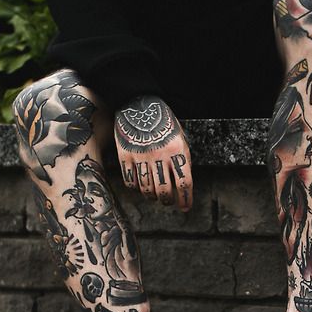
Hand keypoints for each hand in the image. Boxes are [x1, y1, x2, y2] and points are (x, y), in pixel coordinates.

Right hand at [114, 96, 192, 210]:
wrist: (138, 104)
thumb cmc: (163, 122)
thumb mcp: (179, 138)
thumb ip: (182, 159)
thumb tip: (183, 184)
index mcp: (177, 151)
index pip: (184, 183)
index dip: (186, 199)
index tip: (185, 208)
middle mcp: (159, 156)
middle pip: (164, 191)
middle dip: (167, 201)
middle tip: (168, 201)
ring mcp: (141, 157)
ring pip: (147, 189)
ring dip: (152, 197)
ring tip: (154, 196)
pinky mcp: (126, 156)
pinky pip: (130, 181)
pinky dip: (135, 188)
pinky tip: (139, 187)